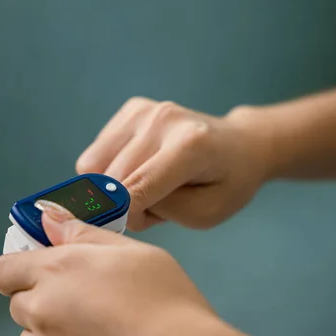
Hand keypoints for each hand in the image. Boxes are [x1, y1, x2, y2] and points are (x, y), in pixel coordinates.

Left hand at [0, 202, 220, 335]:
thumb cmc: (168, 305)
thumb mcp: (136, 254)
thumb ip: (84, 235)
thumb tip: (49, 220)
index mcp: (56, 271)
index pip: (5, 270)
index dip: (23, 271)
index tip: (45, 275)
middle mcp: (40, 312)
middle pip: (19, 306)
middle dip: (44, 303)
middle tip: (86, 308)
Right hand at [76, 97, 268, 230]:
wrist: (240, 145)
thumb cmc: (226, 184)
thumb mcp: (205, 213)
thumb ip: (161, 210)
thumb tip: (118, 199)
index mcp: (190, 145)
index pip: (137, 187)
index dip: (124, 215)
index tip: (126, 226)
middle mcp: (163, 120)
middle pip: (113, 178)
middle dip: (124, 203)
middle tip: (153, 209)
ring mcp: (145, 110)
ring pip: (95, 166)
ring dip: (113, 187)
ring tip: (146, 188)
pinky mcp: (132, 109)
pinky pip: (96, 154)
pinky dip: (108, 170)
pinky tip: (138, 170)